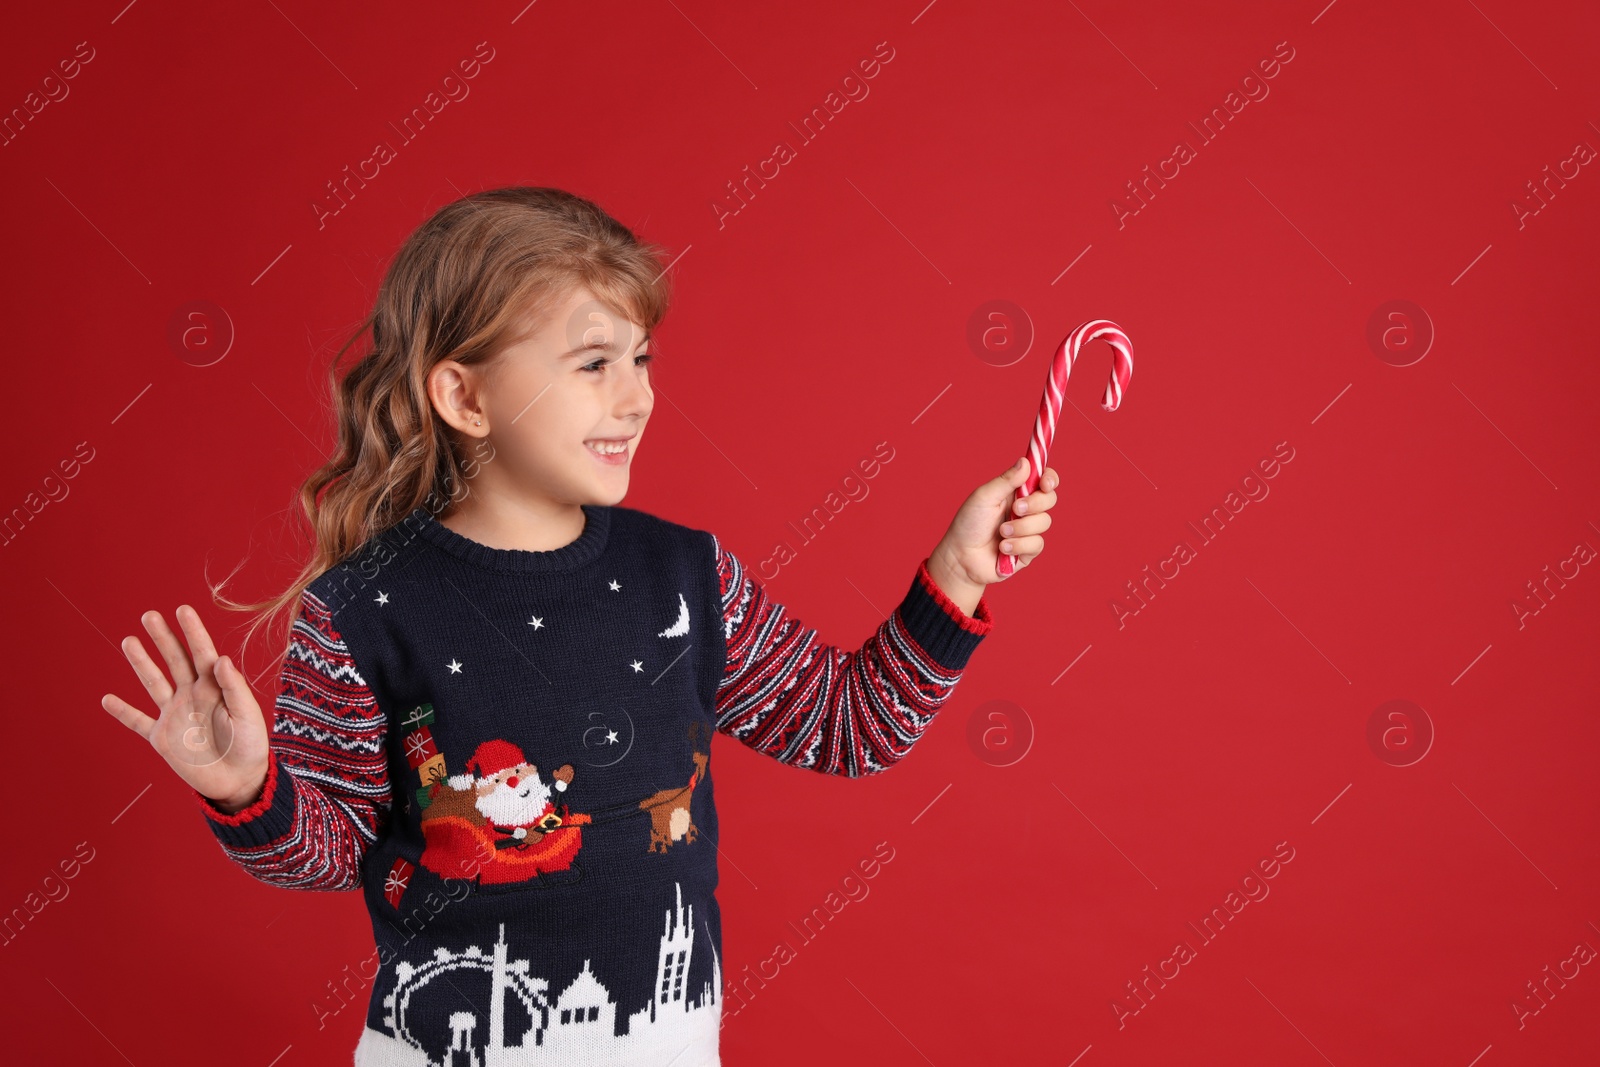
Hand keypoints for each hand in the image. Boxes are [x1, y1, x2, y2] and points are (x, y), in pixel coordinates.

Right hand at [101, 605, 272, 813]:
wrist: (239, 781)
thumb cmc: (250, 746)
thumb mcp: (248, 716)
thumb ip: (234, 688)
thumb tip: (221, 658)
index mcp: (215, 687)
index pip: (202, 653)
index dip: (193, 631)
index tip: (183, 609)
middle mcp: (192, 695)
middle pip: (175, 660)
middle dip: (163, 638)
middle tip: (149, 615)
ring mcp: (175, 715)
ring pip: (154, 683)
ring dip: (141, 663)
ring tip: (128, 640)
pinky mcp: (162, 738)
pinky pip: (138, 723)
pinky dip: (123, 712)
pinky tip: (106, 699)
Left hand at [928, 456, 1059, 601]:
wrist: (961, 558)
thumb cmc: (968, 524)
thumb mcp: (984, 497)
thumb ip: (1006, 480)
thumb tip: (1025, 461)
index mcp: (1015, 492)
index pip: (1042, 480)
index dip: (1049, 479)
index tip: (1045, 482)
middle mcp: (1025, 509)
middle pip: (1050, 499)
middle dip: (1036, 504)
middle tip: (1016, 508)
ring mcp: (1028, 530)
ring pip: (1044, 522)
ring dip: (1021, 527)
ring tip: (1001, 533)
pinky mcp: (1028, 551)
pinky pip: (1037, 544)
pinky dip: (1018, 545)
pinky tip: (1002, 548)